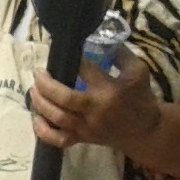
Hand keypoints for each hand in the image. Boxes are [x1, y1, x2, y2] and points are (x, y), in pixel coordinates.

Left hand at [29, 46, 160, 152]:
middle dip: (46, 83)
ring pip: (57, 117)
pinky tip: (36, 118)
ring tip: (34, 88)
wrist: (146, 131)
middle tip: (38, 72)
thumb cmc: (141, 97)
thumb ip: (120, 53)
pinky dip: (43, 131)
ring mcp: (87, 128)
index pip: (86, 70)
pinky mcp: (82, 139)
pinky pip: (58, 140)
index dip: (74, 60)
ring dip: (40, 102)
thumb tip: (95, 39)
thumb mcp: (138, 71)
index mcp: (111, 90)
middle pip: (64, 97)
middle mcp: (96, 110)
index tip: (66, 53)